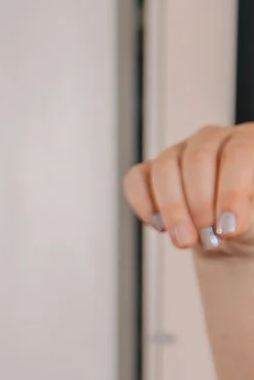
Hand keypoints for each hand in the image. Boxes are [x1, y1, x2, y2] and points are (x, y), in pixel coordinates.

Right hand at [126, 125, 253, 252]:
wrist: (230, 235)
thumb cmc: (251, 221)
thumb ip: (249, 214)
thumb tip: (228, 224)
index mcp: (249, 140)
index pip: (238, 153)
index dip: (231, 192)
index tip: (228, 228)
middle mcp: (214, 139)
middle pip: (198, 158)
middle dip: (199, 204)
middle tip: (205, 237)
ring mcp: (180, 151)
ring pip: (165, 168)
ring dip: (172, 209)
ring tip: (184, 239)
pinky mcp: (151, 170)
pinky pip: (136, 179)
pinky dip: (144, 204)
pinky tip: (159, 225)